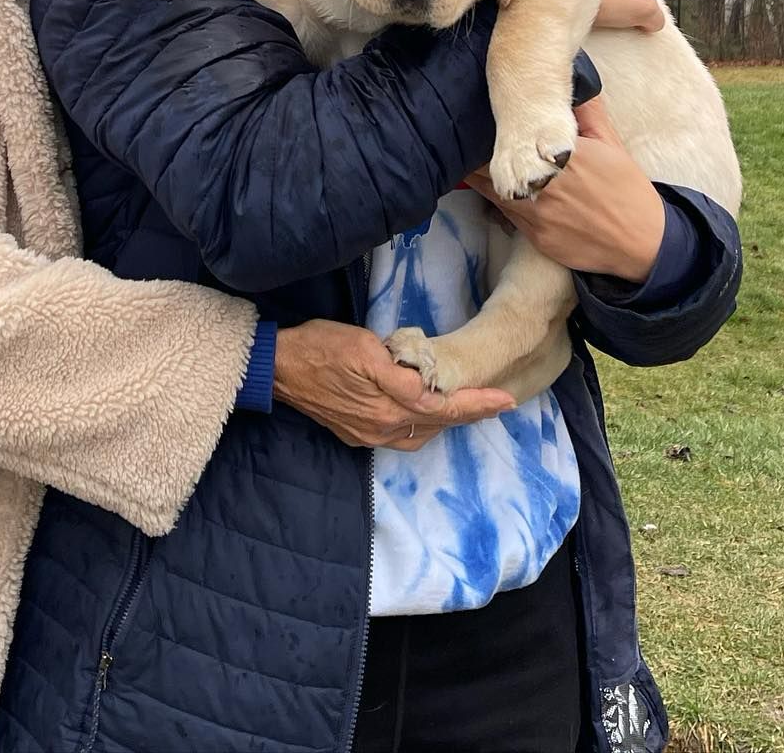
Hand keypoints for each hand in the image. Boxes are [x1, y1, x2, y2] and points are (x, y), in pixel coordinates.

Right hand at [272, 320, 514, 451]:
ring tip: (467, 406)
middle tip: (496, 401)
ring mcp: (368, 435)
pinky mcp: (356, 432)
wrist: (277, 368)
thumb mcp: (363, 349)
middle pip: (438, 425)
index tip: (506, 400)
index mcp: (388, 409)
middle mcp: (382, 429)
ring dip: (447, 421)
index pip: (445, 408)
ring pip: (421, 433)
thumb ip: (399, 374)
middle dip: (468, 413)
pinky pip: (401, 435)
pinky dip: (422, 425)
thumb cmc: (320, 348)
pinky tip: (426, 412)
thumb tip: (429, 390)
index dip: (478, 404)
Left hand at [465, 97, 664, 281]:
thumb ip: (588, 114)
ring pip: (496, 191)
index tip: (483, 124)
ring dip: (482, 178)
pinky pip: (508, 215)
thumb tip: (574, 86)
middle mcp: (548, 184)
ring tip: (469, 165)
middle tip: (470, 144)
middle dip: (482, 155)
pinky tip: (494, 190)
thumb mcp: (611, 145)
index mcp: (565, 155)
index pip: (516, 138)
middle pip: (499, 165)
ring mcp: (540, 213)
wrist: (643, 241)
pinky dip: (500, 201)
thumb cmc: (628, 189)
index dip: (497, 132)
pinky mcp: (538, 237)